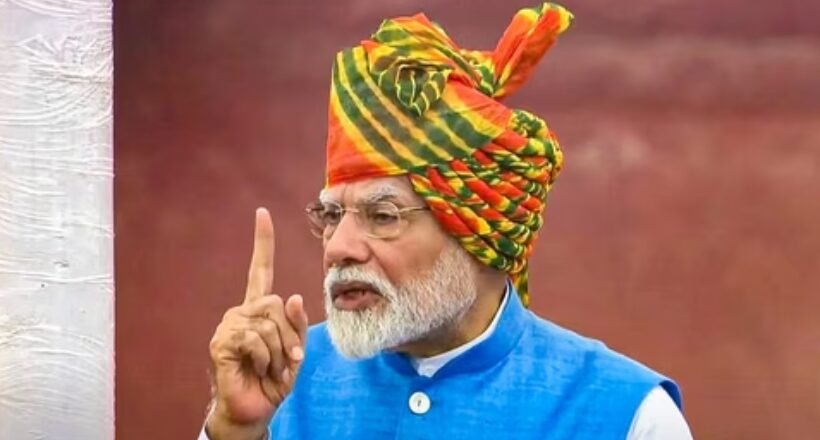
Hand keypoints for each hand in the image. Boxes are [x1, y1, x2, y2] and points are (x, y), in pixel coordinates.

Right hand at [206, 208, 308, 438]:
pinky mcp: (221, 342)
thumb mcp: (295, 351)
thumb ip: (297, 325)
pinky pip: (254, 338)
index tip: (262, 213)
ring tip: (270, 369)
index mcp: (259, 309)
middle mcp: (242, 311)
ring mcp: (229, 325)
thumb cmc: (274, 379)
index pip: (260, 270)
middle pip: (275, 303)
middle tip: (287, 361)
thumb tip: (292, 296)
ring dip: (278, 352)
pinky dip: (265, 358)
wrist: (254, 409)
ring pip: (268, 323)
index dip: (262, 242)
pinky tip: (257, 368)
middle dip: (289, 335)